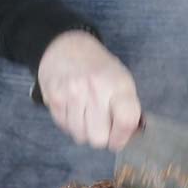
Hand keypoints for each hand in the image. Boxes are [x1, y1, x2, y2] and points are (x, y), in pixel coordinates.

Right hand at [38, 31, 140, 150]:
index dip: (122, 138)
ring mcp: (73, 93)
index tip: (119, 140)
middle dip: (102, 138)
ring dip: (84, 132)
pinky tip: (74, 110)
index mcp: (119, 85)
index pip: (125, 121)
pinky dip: (70, 124)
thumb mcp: (122, 81)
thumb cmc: (99, 69)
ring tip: (87, 116)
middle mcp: (96, 89)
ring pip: (80, 136)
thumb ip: (128, 108)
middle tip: (102, 128)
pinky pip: (64, 127)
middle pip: (99, 138)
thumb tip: (132, 137)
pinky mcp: (55, 97)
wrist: (66, 47)